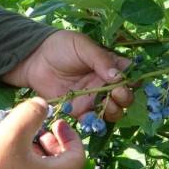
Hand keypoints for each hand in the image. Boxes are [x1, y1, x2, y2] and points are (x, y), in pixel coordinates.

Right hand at [0, 97, 84, 168]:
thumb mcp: (13, 130)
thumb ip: (32, 113)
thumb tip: (43, 105)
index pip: (77, 159)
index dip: (72, 138)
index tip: (58, 123)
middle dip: (60, 148)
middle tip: (47, 133)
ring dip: (44, 155)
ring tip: (27, 138)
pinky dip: (30, 163)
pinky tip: (10, 150)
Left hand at [3, 30, 133, 121]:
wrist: (35, 59)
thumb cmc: (61, 47)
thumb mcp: (83, 47)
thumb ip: (101, 60)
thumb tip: (119, 76)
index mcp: (110, 66)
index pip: (130, 75)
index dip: (134, 80)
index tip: (130, 81)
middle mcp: (106, 84)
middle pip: (125, 96)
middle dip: (125, 97)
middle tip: (116, 93)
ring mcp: (93, 98)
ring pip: (113, 110)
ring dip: (114, 110)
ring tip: (108, 103)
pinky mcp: (79, 110)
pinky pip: (92, 120)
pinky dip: (95, 121)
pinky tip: (91, 115)